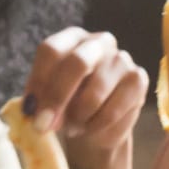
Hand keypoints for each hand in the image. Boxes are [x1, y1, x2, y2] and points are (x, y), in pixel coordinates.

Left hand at [19, 27, 148, 168]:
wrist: (97, 124)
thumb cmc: (68, 105)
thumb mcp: (48, 100)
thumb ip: (40, 103)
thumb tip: (35, 115)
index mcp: (71, 39)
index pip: (51, 50)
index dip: (39, 82)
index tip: (30, 111)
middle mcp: (98, 42)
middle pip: (77, 63)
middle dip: (58, 98)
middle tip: (44, 126)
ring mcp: (122, 59)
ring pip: (94, 95)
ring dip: (78, 119)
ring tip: (73, 128)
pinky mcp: (138, 80)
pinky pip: (113, 111)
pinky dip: (96, 127)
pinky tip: (91, 129)